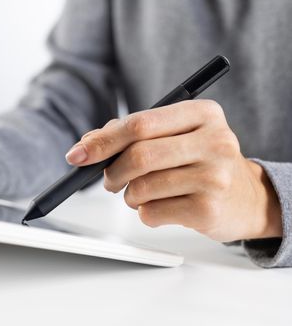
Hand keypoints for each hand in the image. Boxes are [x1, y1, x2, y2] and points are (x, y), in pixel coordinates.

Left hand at [65, 100, 281, 241]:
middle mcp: (215, 141)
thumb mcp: (176, 135)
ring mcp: (215, 177)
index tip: (77, 154)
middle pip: (139, 156)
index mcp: (202, 113)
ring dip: (129, 195)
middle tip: (110, 180)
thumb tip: (86, 145)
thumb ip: (131, 133)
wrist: (249, 198)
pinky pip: (152, 213)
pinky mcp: (209, 210)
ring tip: (141, 194)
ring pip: (142, 187)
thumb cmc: (200, 161)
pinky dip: (144, 212)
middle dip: (112, 171)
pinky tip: (162, 206)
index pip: (139, 123)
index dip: (103, 141)